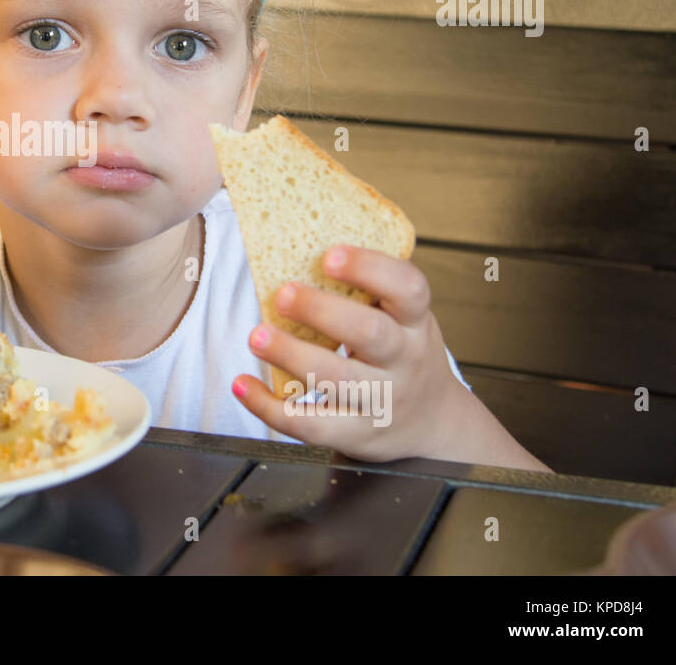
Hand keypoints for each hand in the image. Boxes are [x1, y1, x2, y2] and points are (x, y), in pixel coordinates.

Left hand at [231, 245, 467, 462]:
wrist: (432, 424)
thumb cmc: (401, 353)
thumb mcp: (402, 318)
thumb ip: (367, 290)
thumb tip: (296, 241)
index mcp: (415, 321)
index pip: (408, 289)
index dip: (371, 268)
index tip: (329, 255)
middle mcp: (404, 360)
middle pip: (370, 334)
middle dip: (322, 311)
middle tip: (283, 293)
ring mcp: (382, 400)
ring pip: (336, 380)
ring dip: (291, 355)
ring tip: (257, 336)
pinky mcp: (356, 434)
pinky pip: (310, 424)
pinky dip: (269, 406)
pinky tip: (243, 384)